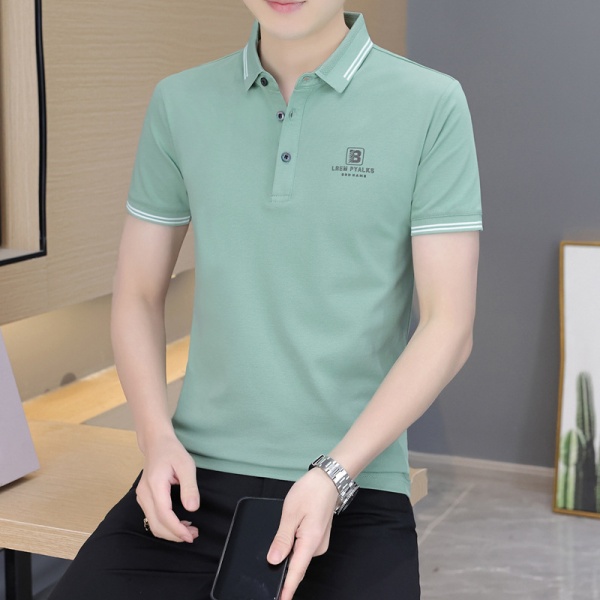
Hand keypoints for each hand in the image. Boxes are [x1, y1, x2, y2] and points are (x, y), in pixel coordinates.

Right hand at [135, 433, 199, 542]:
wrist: (156, 442)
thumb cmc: (172, 451)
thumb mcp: (186, 465)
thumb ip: (189, 487)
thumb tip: (192, 509)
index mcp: (155, 485)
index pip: (164, 515)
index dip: (177, 529)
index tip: (190, 536)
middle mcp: (144, 493)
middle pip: (156, 524)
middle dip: (174, 534)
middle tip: (193, 535)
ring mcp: (141, 496)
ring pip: (153, 523)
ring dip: (170, 532)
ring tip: (189, 530)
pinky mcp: (143, 497)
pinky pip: (152, 517)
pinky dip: (165, 525)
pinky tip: (179, 523)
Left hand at [267, 468, 339, 599]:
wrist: (328, 480)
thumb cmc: (310, 492)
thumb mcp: (290, 513)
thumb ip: (282, 539)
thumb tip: (273, 560)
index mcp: (310, 542)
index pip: (296, 572)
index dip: (286, 589)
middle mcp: (317, 547)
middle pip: (297, 565)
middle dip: (283, 571)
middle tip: (267, 571)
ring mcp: (319, 543)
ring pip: (299, 556)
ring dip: (288, 556)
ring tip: (278, 545)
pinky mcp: (318, 537)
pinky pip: (303, 549)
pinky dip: (293, 548)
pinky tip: (287, 538)